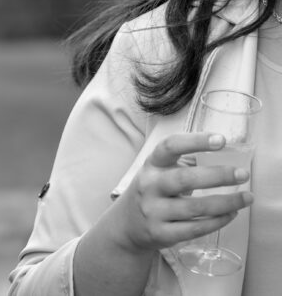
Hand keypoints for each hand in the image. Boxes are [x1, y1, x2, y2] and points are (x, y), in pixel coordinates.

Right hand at [106, 132, 252, 254]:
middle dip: (218, 176)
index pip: (170, 147)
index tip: (221, 140)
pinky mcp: (161, 233)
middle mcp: (149, 186)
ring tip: (246, 198)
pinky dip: (217, 221)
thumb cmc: (152, 192)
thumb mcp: (159, 172)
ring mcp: (154, 211)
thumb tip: (225, 156)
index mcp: (151, 165)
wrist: (126, 225)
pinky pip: (195, 228)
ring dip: (226, 202)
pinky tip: (230, 214)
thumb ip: (185, 163)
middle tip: (243, 174)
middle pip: (184, 179)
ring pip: (195, 207)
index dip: (195, 142)